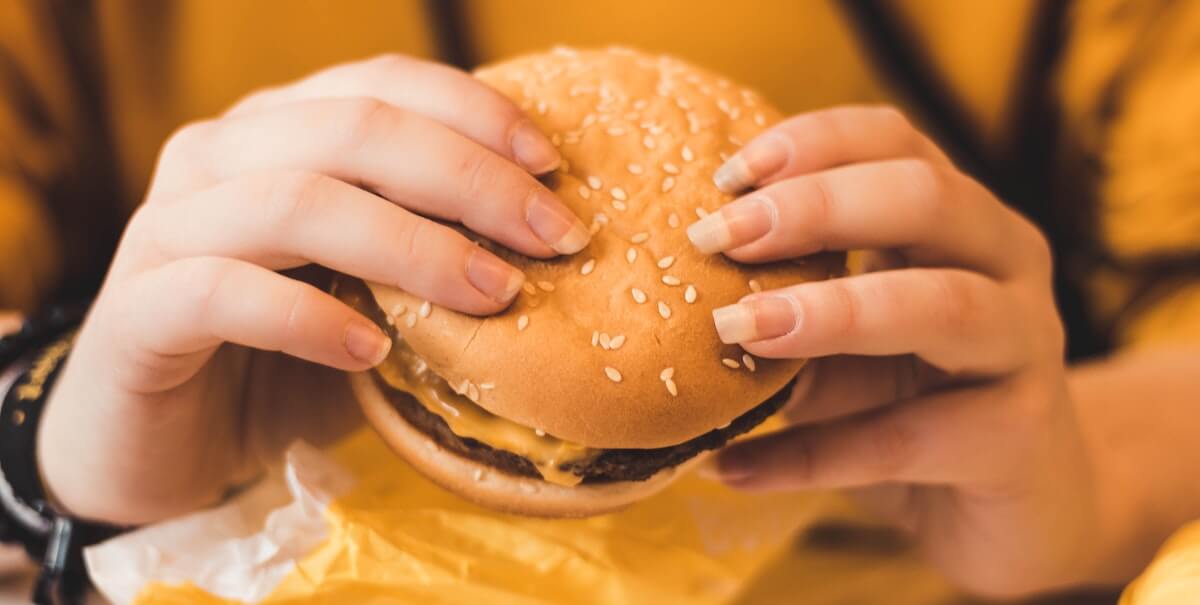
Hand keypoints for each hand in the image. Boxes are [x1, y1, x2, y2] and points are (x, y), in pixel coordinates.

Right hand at [39, 54, 589, 524]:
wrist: (170, 448)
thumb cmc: (290, 364)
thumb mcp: (376, 297)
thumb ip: (431, 254)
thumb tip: (549, 237)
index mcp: (278, 132)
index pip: (381, 84)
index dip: (475, 113)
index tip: (552, 168)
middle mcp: (217, 158)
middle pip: (352, 129)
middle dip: (469, 178)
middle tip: (552, 236)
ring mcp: (166, 228)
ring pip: (294, 201)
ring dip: (411, 245)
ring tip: (493, 294)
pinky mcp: (134, 312)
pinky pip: (222, 292)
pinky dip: (308, 318)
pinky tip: (373, 351)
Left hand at [692, 106, 1105, 597]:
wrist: (1015, 509)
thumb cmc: (915, 405)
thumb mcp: (842, 349)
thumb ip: (790, 314)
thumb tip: (686, 300)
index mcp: (960, 221)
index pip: (896, 143)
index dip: (814, 144)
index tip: (727, 175)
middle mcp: (1007, 265)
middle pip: (929, 198)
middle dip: (816, 208)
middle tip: (720, 238)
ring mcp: (1027, 346)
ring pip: (944, 305)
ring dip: (832, 313)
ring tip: (737, 330)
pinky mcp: (1021, 438)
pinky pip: (909, 439)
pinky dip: (810, 454)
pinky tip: (732, 467)